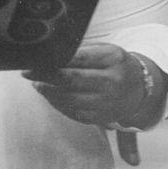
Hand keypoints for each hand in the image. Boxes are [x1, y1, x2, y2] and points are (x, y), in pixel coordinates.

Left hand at [22, 43, 145, 125]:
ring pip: (69, 98)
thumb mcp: (105, 50)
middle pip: (71, 80)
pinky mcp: (100, 118)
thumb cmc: (116, 65)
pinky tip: (49, 95)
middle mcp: (111, 82)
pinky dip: (57, 103)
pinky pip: (73, 112)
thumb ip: (82, 52)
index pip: (79, 58)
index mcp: (113, 58)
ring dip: (48, 91)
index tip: (36, 60)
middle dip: (45, 76)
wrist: (139, 91)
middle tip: (28, 73)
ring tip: (37, 83)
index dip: (55, 60)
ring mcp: (106, 102)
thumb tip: (51, 56)